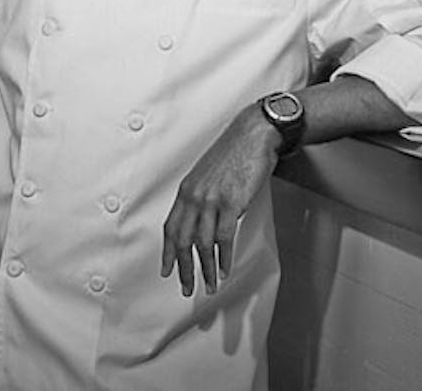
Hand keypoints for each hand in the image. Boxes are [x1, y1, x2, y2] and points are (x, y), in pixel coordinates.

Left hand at [161, 104, 280, 295]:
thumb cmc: (235, 151)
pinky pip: (224, 237)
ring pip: (203, 244)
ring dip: (206, 268)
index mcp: (187, 190)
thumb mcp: (209, 174)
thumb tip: (201, 220)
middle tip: (186, 287)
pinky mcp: (232, 202)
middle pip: (183, 241)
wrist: (254, 134)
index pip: (171, 227)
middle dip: (183, 268)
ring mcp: (212, 200)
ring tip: (210, 285)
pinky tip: (225, 269)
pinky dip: (224, 257)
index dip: (168, 252)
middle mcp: (195, 196)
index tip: (167, 270)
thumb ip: (201, 196)